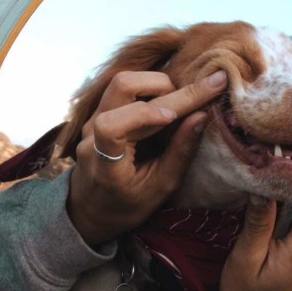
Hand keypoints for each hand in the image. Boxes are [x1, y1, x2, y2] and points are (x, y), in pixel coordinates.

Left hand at [67, 70, 227, 245]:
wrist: (89, 209)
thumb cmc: (126, 206)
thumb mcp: (159, 189)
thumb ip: (179, 153)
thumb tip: (202, 115)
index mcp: (104, 164)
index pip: (113, 126)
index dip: (148, 114)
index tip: (188, 112)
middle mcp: (91, 135)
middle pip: (122, 87)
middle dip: (163, 86)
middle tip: (190, 103)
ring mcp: (91, 120)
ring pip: (122, 82)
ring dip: (156, 84)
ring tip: (178, 104)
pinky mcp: (97, 113)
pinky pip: (122, 90)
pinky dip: (149, 90)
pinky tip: (165, 104)